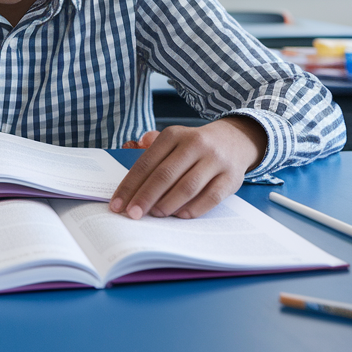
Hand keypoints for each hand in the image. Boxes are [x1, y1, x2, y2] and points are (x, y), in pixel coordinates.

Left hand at [110, 117, 267, 219]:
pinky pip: (210, 198)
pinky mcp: (231, 177)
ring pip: (187, 187)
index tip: (117, 205)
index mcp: (174, 135)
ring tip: (154, 215)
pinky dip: (193, 209)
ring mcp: (215, 160)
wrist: (234, 140)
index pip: (146, 163)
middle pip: (165, 175)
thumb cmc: (194, 147)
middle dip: (145, 198)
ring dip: (167, 205)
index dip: (130, 186)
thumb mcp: (173, 139)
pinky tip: (179, 216)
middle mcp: (195, 144)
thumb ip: (151, 150)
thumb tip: (129, 159)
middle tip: (132, 215)